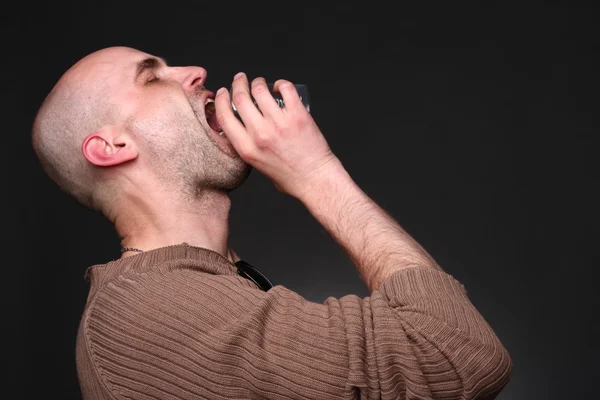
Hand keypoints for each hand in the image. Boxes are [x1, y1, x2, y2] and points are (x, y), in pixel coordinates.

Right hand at [214, 73, 340, 199]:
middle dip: (238, 84)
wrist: (315, 178)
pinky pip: (286, 89)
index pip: (224, 116)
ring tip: (260, 82)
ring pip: (260, 89)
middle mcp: (260, 134)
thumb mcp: (257, 164)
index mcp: (247, 148)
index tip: (223, 92)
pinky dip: (281, 83)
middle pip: (240, 98)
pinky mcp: (297, 115)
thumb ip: (248, 146)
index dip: (220, 100)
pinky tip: (281, 86)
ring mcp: (279, 123)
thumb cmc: (290, 176)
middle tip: (240, 79)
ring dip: (258, 82)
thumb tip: (244, 127)